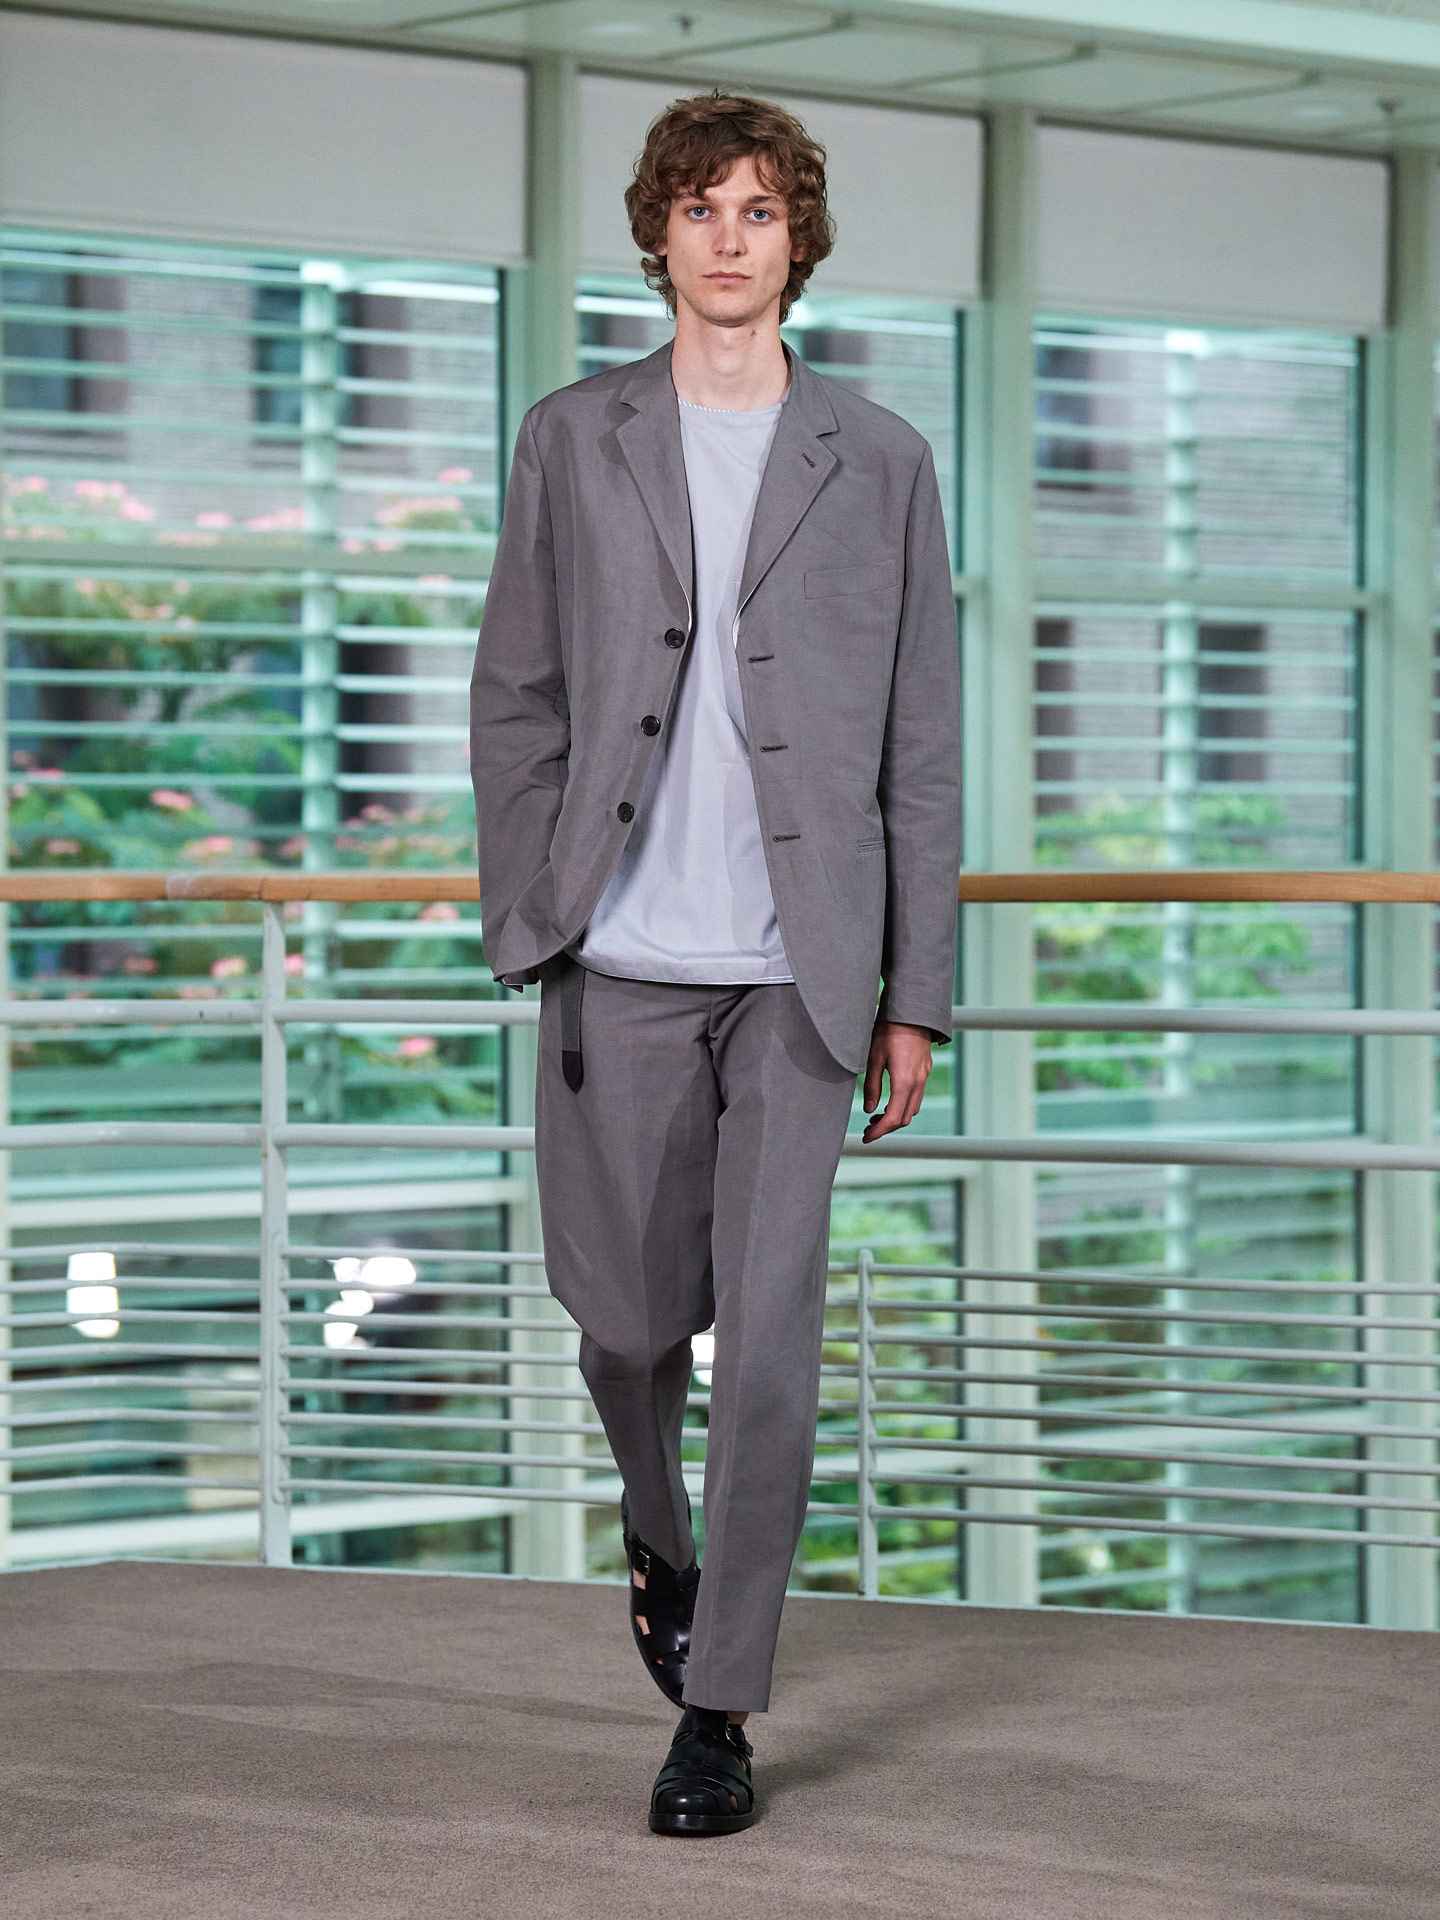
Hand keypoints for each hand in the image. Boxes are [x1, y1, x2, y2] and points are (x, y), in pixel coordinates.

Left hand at [861, 1021, 933, 1141]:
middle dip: (886, 1127)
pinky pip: (917, 1096)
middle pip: (904, 1118)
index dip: (878, 1132)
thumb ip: (871, 1086)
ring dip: (896, 1117)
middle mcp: (918, 1083)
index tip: (866, 1137)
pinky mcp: (925, 1070)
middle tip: (868, 1128)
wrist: (911, 1011)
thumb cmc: (888, 1031)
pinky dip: (904, 1105)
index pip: (892, 1118)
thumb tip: (868, 1109)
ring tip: (876, 1115)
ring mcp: (924, 1076)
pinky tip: (890, 1100)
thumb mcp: (873, 1058)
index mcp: (904, 1082)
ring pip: (913, 1109)